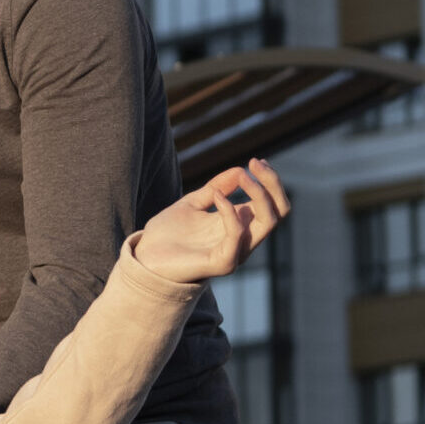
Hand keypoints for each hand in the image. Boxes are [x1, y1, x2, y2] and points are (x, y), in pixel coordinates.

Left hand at [135, 159, 289, 283]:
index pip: (272, 204)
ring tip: (242, 175)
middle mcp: (242, 240)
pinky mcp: (223, 263)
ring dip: (259, 193)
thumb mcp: (192, 203)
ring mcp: (235, 253)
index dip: (270, 181)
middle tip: (255, 163)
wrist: (144, 257)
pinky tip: (216, 196)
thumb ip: (216, 188)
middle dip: (272, 183)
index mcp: (239, 226)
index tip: (256, 161)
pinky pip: (238, 234)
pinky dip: (230, 210)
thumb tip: (240, 170)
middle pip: (280, 212)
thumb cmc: (166, 234)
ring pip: (268, 222)